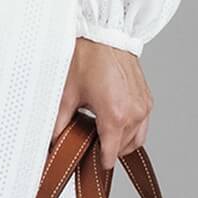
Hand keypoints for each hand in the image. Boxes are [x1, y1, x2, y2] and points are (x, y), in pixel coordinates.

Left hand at [53, 37, 151, 171]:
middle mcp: (134, 113)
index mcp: (115, 116)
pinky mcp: (147, 99)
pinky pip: (143, 124)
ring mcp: (143, 106)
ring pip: (136, 140)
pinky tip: (114, 119)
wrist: (105, 33)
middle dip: (107, 149)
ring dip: (121, 141)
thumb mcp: (67, 93)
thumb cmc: (88, 58)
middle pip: (123, 149)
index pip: (111, 154)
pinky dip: (131, 128)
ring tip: (101, 131)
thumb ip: (59, 123)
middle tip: (89, 142)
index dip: (99, 161)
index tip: (90, 163)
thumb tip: (51, 141)